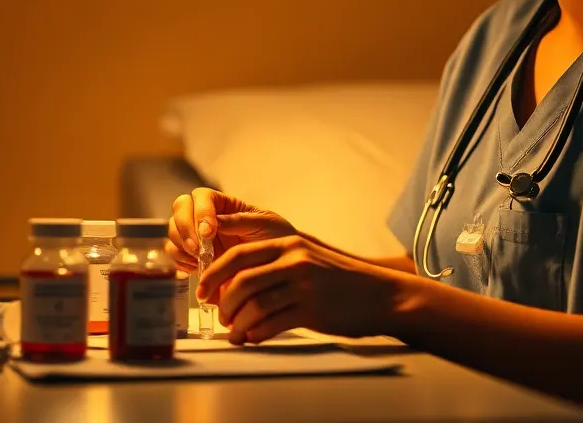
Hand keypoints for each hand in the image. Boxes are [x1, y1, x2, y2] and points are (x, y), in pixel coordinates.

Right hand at [166, 188, 295, 271]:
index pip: (201, 196)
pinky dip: (181, 261)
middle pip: (180, 209)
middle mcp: (206, 216)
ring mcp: (198, 236)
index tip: (209, 232)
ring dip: (181, 245)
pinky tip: (198, 269)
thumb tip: (215, 221)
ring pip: (174, 232)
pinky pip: (176, 255)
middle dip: (184, 228)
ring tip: (199, 261)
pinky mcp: (195, 257)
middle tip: (198, 249)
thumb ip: (240, 221)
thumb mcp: (265, 224)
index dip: (200, 212)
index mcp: (224, 204)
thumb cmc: (277, 238)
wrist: (281, 265)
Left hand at [195, 235, 402, 344]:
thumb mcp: (306, 255)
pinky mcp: (311, 311)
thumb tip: (234, 279)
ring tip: (236, 331)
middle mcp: (293, 260)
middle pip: (240, 281)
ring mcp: (303, 286)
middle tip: (220, 314)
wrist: (380, 294)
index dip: (213, 274)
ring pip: (253, 306)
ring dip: (238, 323)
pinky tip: (253, 338)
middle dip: (223, 302)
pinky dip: (255, 335)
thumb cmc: (339, 278)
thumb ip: (274, 261)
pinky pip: (271, 325)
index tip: (203, 290)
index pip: (237, 254)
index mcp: (288, 243)